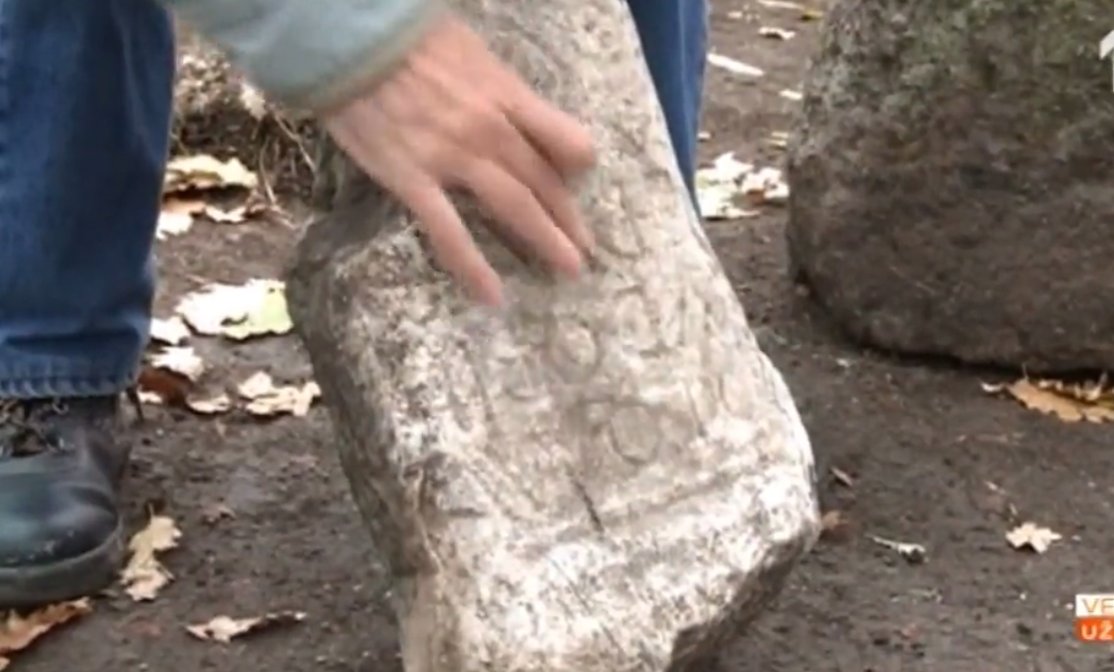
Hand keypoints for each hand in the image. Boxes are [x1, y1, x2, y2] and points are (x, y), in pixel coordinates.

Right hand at [321, 14, 596, 305]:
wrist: (348, 36)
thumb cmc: (405, 35)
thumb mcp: (469, 49)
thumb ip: (494, 85)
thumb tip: (505, 105)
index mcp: (505, 93)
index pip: (563, 139)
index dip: (577, 165)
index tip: (579, 184)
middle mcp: (491, 130)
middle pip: (544, 180)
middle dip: (569, 218)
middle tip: (585, 250)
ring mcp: (453, 158)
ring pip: (514, 206)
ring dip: (546, 240)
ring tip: (568, 270)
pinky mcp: (413, 180)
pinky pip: (449, 232)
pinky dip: (473, 268)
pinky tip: (492, 296)